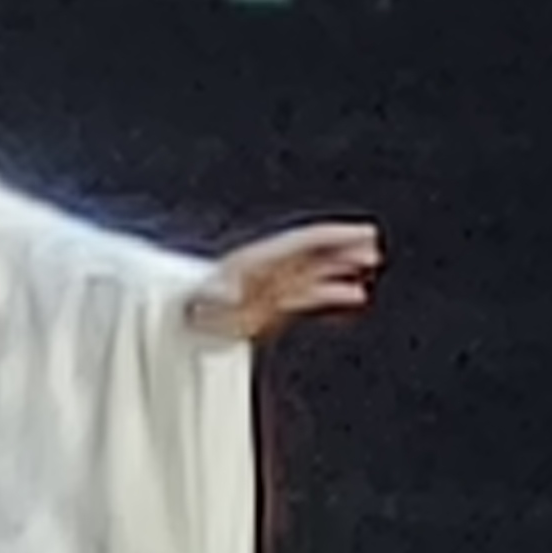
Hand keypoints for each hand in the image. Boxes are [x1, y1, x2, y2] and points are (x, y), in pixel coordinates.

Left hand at [187, 220, 382, 344]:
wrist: (178, 319)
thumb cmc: (192, 305)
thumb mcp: (204, 297)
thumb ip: (218, 294)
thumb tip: (225, 293)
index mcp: (259, 260)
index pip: (305, 242)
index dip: (335, 237)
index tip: (363, 233)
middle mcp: (269, 269)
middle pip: (314, 252)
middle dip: (345, 248)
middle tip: (373, 246)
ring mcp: (272, 286)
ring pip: (316, 271)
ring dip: (343, 268)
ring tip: (369, 265)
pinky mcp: (272, 305)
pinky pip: (311, 294)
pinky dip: (334, 292)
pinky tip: (354, 295)